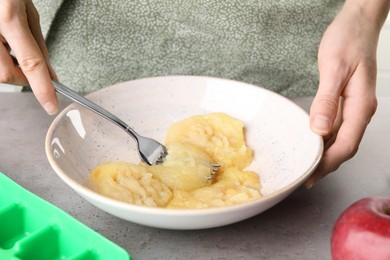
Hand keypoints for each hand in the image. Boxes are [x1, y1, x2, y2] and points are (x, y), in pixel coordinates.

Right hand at [0, 0, 57, 113]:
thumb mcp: (28, 11)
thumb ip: (38, 45)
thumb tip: (50, 74)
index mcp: (8, 17)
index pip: (31, 63)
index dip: (43, 88)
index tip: (51, 105)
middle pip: (6, 74)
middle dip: (23, 78)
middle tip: (32, 71)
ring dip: (8, 67)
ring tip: (10, 46)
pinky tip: (2, 45)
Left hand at [306, 1, 389, 187]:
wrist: (357, 23)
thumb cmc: (348, 40)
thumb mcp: (334, 69)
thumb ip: (327, 101)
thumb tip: (320, 130)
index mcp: (360, 105)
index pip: (346, 143)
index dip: (329, 163)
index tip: (312, 175)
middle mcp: (360, 110)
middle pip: (345, 146)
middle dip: (326, 164)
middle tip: (307, 177)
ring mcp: (354, 106)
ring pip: (341, 139)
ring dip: (325, 154)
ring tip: (307, 165)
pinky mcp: (346, 100)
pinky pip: (337, 127)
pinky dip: (325, 139)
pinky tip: (313, 142)